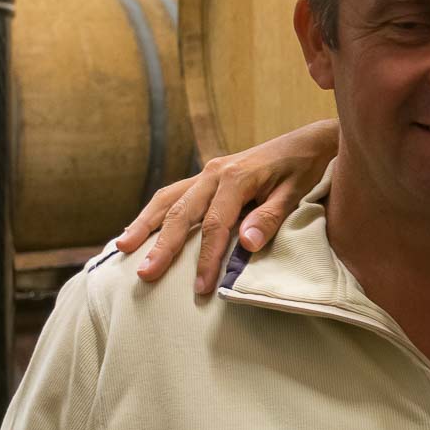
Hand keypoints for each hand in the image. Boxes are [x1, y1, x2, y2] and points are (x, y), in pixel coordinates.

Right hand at [115, 119, 336, 293]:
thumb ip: (270, 218)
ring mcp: (207, 172)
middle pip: (181, 213)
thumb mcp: (295, 193)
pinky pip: (174, 194)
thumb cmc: (303, 170)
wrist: (306, 142)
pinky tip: (140, 229)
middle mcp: (214, 172)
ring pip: (168, 199)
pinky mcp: (206, 176)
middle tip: (144, 275)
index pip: (214, 225)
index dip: (206, 258)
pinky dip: (154, 212)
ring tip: (122, 248)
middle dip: (161, 246)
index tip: (200, 287)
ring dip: (144, 224)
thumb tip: (246, 244)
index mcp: (236, 177)